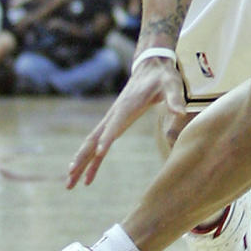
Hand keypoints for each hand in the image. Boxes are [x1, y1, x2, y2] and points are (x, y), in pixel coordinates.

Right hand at [66, 54, 185, 189]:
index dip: (108, 137)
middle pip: (94, 139)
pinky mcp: (114, 123)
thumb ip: (175, 98)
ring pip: (91, 143)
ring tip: (70, 183)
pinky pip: (98, 143)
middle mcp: (114, 114)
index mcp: (127, 106)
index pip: (116, 124)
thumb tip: (181, 111)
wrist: (150, 66)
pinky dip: (92, 160)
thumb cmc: (162, 77)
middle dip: (82, 159)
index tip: (100, 152)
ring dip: (80, 162)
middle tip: (70, 179)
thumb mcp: (171, 84)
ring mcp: (111, 119)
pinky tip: (88, 176)